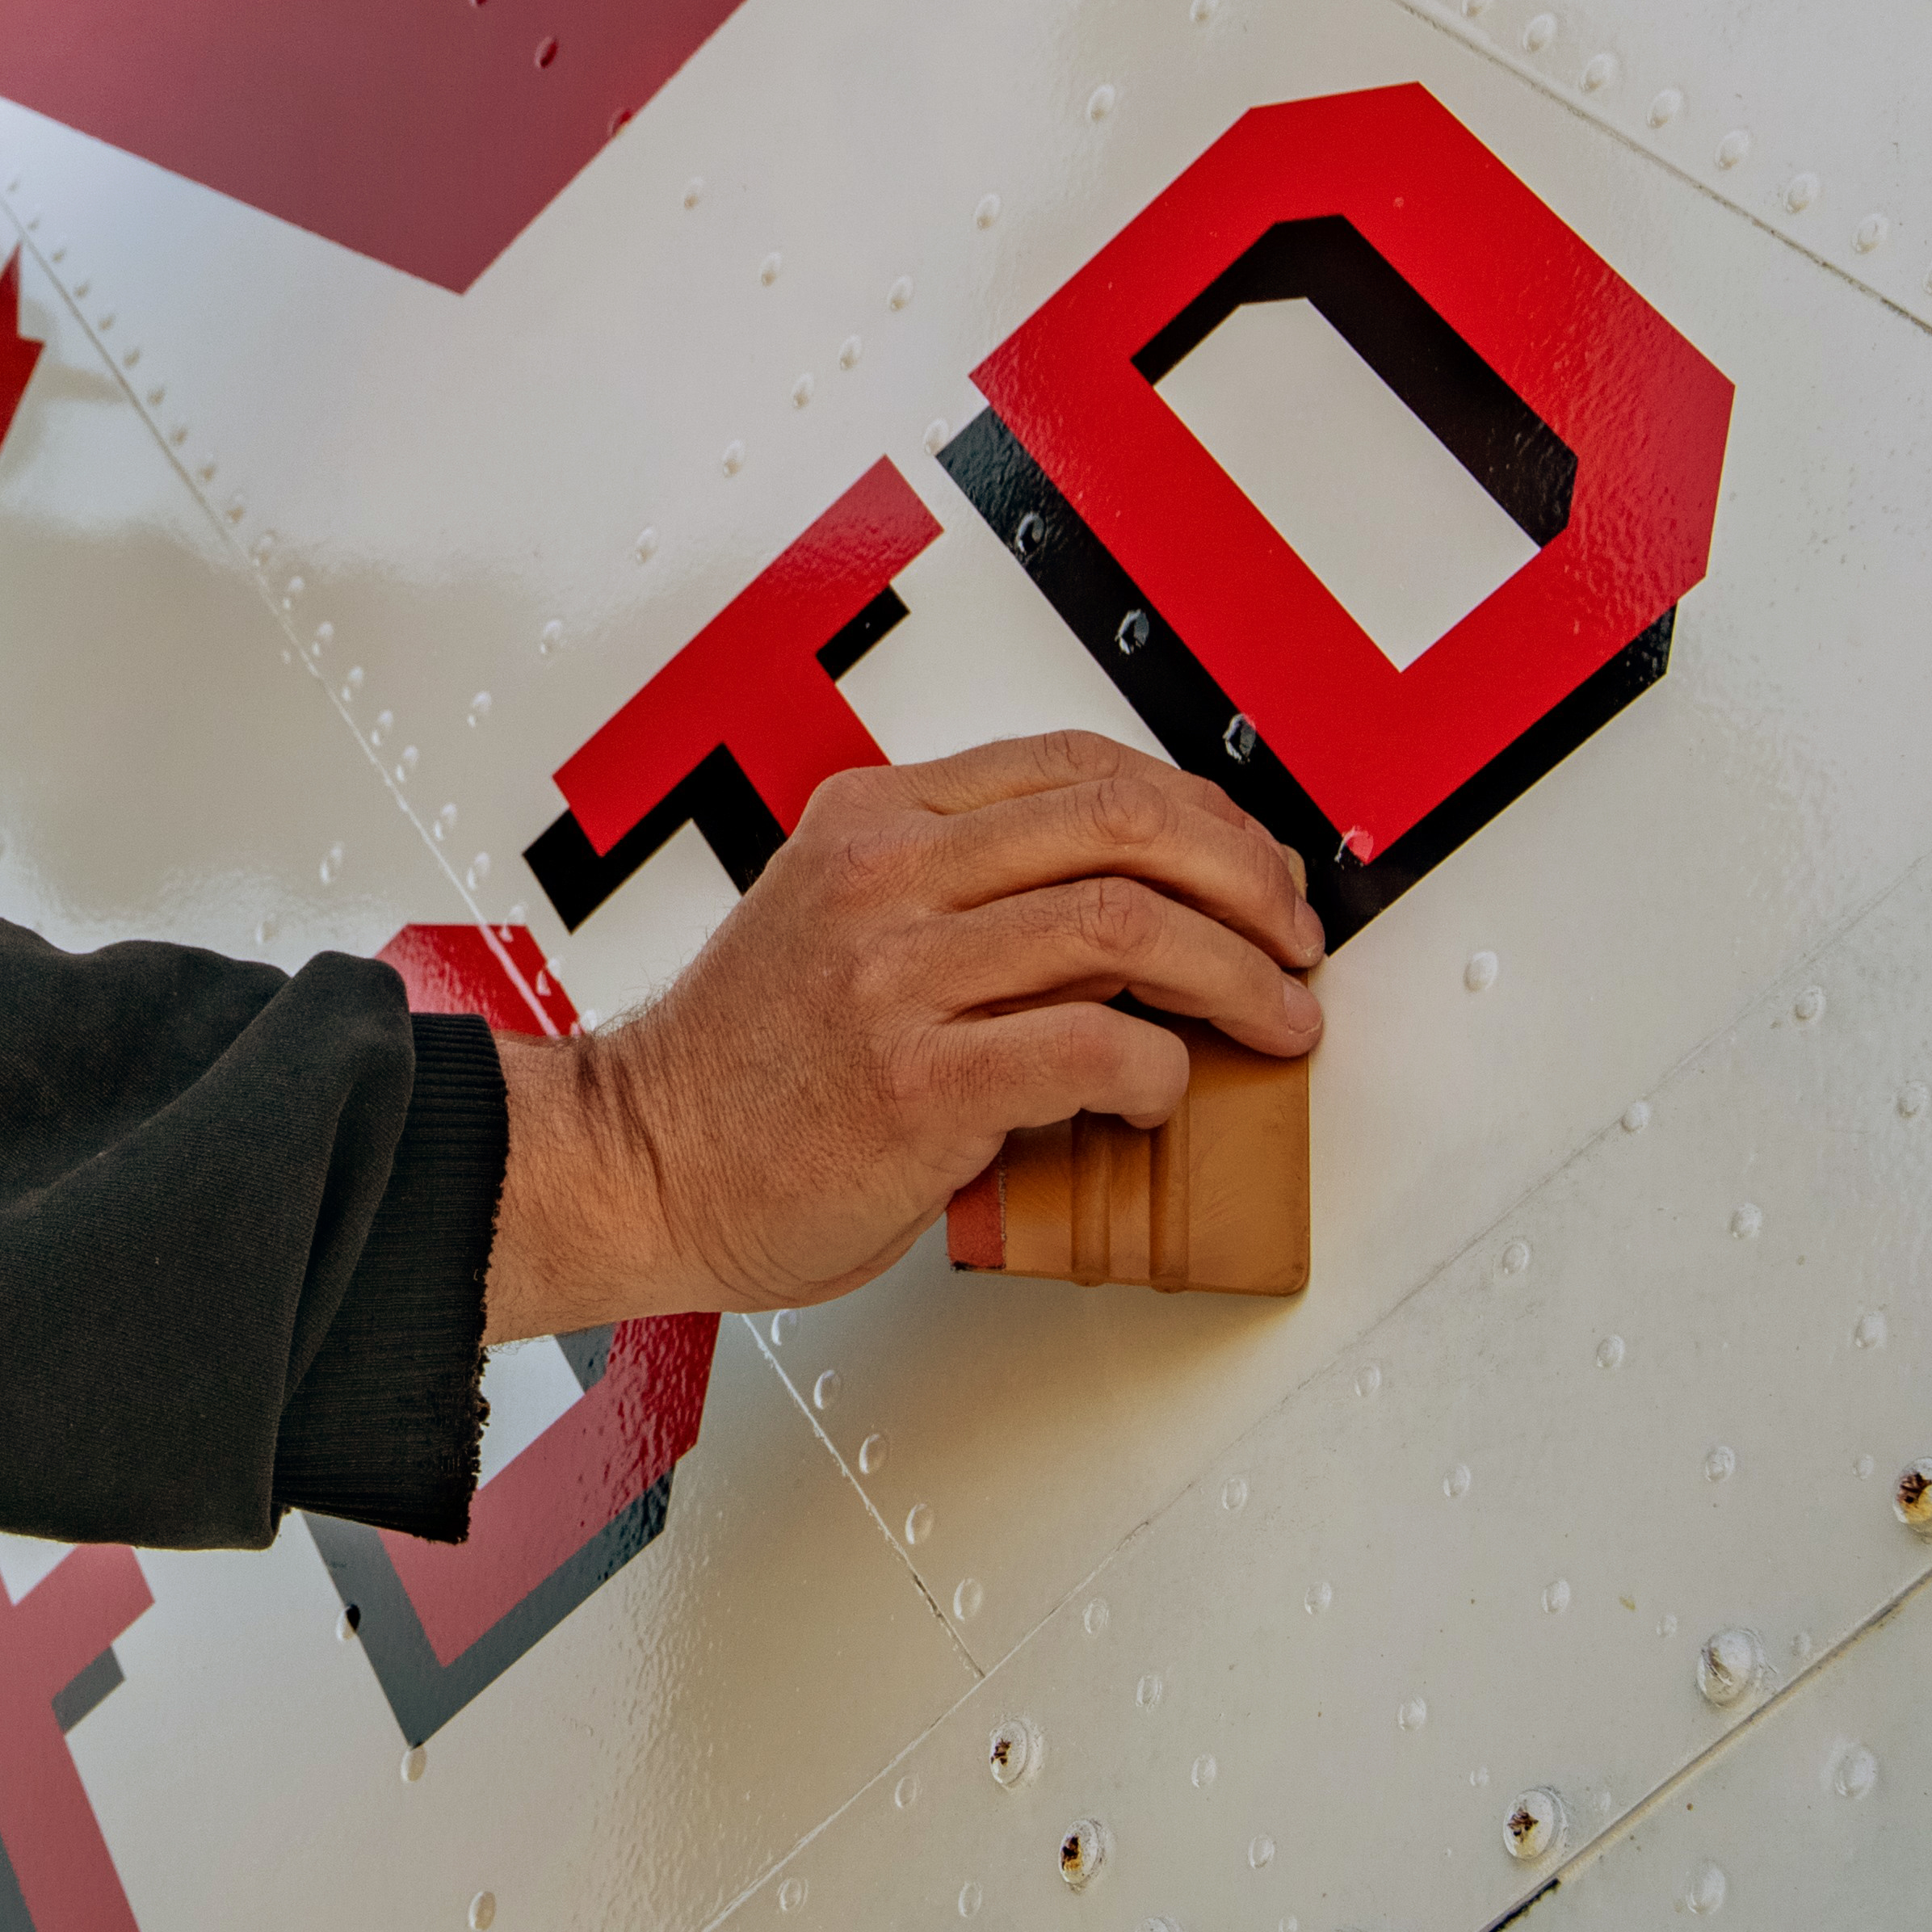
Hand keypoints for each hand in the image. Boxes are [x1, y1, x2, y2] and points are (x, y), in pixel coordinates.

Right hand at [481, 733, 1325, 1336]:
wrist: (637, 1165)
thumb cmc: (745, 1072)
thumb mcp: (837, 922)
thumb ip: (958, 894)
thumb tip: (1137, 911)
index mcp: (870, 819)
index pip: (1076, 767)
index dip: (1199, 812)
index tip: (1254, 869)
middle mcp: (883, 876)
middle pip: (1122, 825)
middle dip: (1246, 880)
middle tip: (1293, 940)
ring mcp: (893, 975)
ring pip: (1127, 927)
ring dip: (1237, 975)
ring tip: (1276, 1019)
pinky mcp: (915, 1082)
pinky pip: (1094, 1049)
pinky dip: (1161, 1071)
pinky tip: (1162, 1093)